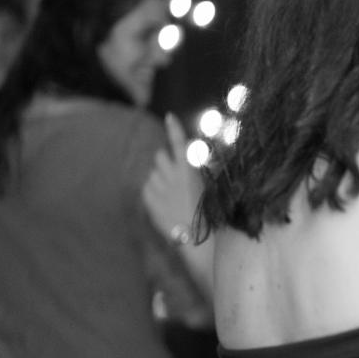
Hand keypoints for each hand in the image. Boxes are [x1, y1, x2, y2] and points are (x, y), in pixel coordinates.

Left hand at [141, 114, 202, 241]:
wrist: (197, 240)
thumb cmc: (210, 214)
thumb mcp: (211, 188)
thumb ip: (201, 170)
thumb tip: (198, 157)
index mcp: (190, 170)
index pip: (180, 142)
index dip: (174, 128)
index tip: (169, 116)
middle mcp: (171, 175)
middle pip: (161, 155)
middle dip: (166, 159)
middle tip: (175, 174)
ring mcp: (158, 187)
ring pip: (153, 171)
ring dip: (161, 176)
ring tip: (172, 193)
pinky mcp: (148, 199)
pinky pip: (147, 186)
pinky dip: (154, 190)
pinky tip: (166, 202)